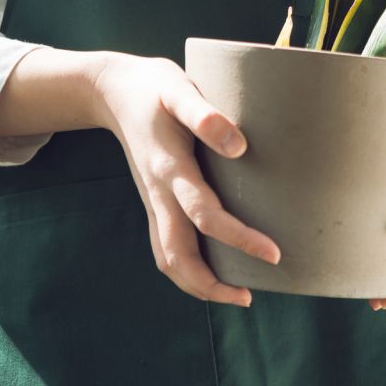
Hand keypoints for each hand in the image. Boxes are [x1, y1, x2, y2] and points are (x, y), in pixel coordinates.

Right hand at [89, 52, 281, 307]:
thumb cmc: (155, 88)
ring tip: (237, 295)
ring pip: (167, 259)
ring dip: (198, 284)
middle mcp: (158, 192)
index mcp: (169, 168)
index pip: (205, 215)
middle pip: (177, 255)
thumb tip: (239, 146)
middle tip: (251, 296)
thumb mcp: (178, 90)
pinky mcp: (153, 201)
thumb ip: (205, 115)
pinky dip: (186, 270)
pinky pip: (165, 247)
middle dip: (212, 284)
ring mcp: (153, 200)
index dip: (239, 237)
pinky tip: (213, 271)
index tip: (273, 253)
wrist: (113, 89)